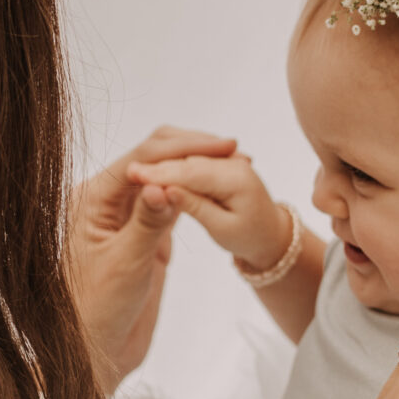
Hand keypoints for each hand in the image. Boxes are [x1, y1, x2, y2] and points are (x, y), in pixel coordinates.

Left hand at [68, 128, 235, 394]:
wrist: (98, 351)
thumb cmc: (98, 310)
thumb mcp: (126, 264)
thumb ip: (147, 223)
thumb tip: (163, 184)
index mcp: (92, 199)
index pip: (141, 158)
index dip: (183, 148)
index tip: (222, 146)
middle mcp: (108, 200)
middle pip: (154, 159)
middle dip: (193, 152)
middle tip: (234, 152)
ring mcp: (127, 216)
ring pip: (166, 179)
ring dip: (197, 171)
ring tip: (236, 164)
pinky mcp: (145, 234)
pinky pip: (172, 204)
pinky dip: (195, 194)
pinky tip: (218, 188)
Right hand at [123, 139, 286, 271]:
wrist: (270, 236)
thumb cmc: (249, 238)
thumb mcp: (222, 229)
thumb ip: (195, 207)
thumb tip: (166, 192)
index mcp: (238, 179)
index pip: (192, 173)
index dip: (161, 174)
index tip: (134, 175)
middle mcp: (234, 163)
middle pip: (188, 162)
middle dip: (157, 166)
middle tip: (128, 171)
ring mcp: (227, 161)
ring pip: (188, 159)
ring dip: (163, 164)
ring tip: (135, 171)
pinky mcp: (220, 165)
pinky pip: (193, 162)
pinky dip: (173, 166)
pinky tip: (153, 171)